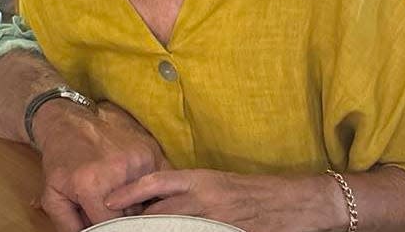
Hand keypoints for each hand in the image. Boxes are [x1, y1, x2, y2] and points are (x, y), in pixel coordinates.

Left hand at [33, 100, 170, 231]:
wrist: (68, 124)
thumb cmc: (61, 162)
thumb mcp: (53, 197)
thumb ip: (69, 226)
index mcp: (92, 185)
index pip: (112, 225)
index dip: (107, 228)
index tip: (103, 222)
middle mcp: (118, 171)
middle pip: (131, 214)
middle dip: (120, 216)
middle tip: (106, 205)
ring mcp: (136, 159)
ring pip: (146, 199)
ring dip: (135, 202)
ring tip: (116, 193)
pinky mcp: (148, 151)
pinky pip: (155, 182)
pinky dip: (146, 188)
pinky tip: (129, 183)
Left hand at [102, 169, 344, 231]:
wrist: (295, 201)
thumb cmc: (252, 191)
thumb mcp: (216, 183)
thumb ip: (188, 191)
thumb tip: (156, 202)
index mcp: (200, 179)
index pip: (156, 181)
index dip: (130, 191)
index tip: (109, 201)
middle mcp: (205, 197)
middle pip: (160, 211)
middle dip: (137, 221)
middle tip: (117, 226)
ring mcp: (217, 219)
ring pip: (175, 227)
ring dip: (155, 231)